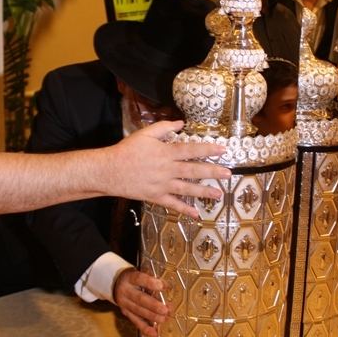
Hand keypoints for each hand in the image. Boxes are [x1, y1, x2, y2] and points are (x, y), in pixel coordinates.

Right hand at [106, 121, 230, 217]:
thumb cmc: (126, 151)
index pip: (190, 150)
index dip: (207, 150)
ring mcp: (162, 185)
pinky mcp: (155, 196)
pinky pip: (172, 204)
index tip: (222, 150)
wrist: (109, 170)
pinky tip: (195, 213)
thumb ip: (164, 127)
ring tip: (218, 193)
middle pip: (193, 171)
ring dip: (203, 192)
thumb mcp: (144, 134)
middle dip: (212, 172)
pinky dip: (184, 209)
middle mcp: (166, 169)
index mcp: (165, 153)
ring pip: (186, 189)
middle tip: (228, 174)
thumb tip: (180, 123)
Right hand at [114, 268, 169, 336]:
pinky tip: (154, 333)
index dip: (149, 283)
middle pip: (139, 298)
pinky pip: (136, 322)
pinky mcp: (126, 313)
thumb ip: (152, 278)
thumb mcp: (140, 274)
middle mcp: (125, 291)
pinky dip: (145, 328)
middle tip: (165, 310)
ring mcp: (124, 303)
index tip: (161, 286)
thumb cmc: (133, 279)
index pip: (139, 279)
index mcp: (129, 278)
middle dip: (153, 305)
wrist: (116, 284)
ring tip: (163, 319)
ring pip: (138, 311)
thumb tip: (165, 285)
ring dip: (152, 316)